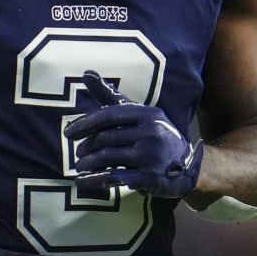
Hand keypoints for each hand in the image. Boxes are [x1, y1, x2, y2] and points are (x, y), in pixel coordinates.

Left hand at [65, 70, 203, 198]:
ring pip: (107, 157)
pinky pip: (114, 177)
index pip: (109, 115)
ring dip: (87, 164)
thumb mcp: (139, 114)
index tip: (69, 133)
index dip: (85, 123)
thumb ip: (111, 97)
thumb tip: (86, 73)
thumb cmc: (155, 135)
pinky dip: (94, 180)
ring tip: (80, 166)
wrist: (188, 167)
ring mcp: (150, 155)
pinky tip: (82, 182)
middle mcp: (150, 132)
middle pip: (105, 138)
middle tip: (78, 154)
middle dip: (86, 147)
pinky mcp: (148, 177)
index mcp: (146, 114)